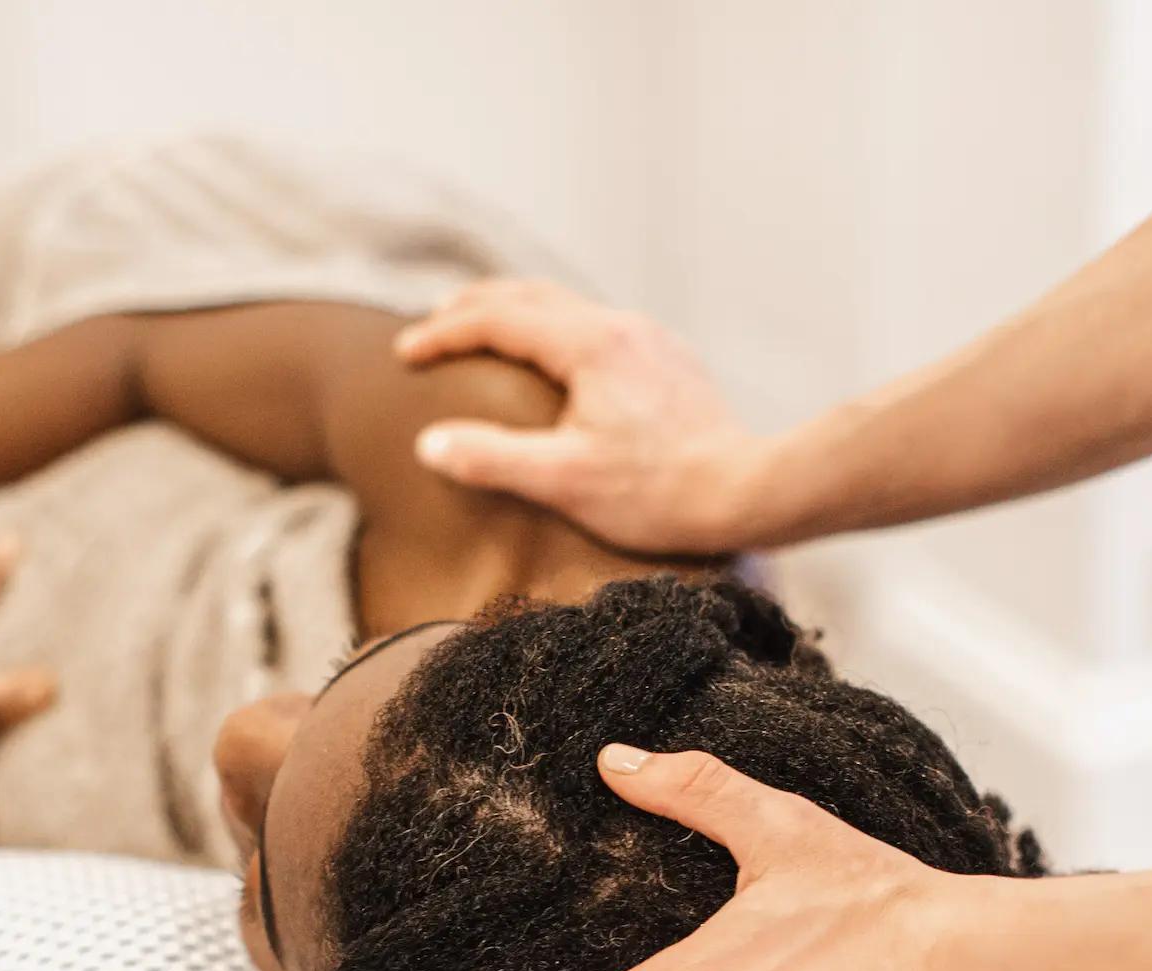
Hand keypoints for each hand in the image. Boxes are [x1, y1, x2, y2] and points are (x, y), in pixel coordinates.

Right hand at [394, 279, 769, 552]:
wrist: (746, 492)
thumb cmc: (656, 493)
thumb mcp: (562, 481)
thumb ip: (490, 459)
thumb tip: (430, 444)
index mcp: (588, 344)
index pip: (498, 321)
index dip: (445, 334)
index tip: (406, 354)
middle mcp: (621, 326)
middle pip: (531, 296)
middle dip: (475, 305)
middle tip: (433, 321)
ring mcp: (650, 340)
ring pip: (568, 306)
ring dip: (518, 312)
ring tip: (487, 329)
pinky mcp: (671, 362)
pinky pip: (599, 327)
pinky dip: (557, 330)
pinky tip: (558, 358)